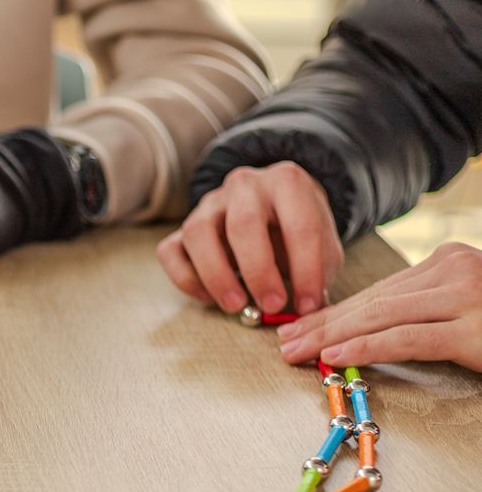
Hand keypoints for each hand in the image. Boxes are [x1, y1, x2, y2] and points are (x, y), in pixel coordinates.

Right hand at [158, 162, 342, 315]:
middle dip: (259, 272)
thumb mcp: (322, 243)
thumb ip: (319, 272)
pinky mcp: (182, 226)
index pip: (299, 226)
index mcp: (287, 182)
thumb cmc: (296, 230)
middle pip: (243, 224)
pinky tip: (210, 297)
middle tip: (271, 305)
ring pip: (198, 233)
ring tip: (236, 305)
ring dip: (216, 275)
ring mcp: (208, 204)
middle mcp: (244, 185)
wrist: (271, 207)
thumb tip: (311, 309)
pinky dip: (186, 279)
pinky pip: (170, 251)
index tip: (308, 305)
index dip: (307, 271)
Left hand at [276, 242, 481, 371]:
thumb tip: (364, 326)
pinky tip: (336, 356)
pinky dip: (367, 348)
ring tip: (299, 352)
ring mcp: (465, 297)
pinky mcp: (472, 331)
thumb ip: (421, 307)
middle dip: (323, 325)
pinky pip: (407, 338)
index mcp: (447, 261)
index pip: (377, 290)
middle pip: (373, 301)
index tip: (301, 326)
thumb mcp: (462, 304)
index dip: (333, 312)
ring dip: (332, 337)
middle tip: (288, 341)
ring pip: (381, 316)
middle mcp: (454, 270)